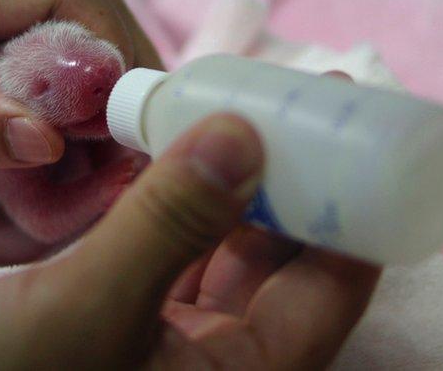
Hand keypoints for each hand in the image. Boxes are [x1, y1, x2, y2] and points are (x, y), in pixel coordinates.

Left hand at [0, 0, 160, 182]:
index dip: (112, 45)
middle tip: (127, 133)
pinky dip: (67, 59)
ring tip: (101, 130)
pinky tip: (62, 107)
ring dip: (95, 62)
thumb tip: (51, 139)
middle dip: (116, 60)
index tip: (129, 112)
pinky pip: (39, 14)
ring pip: (66, 3)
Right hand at [0, 114, 379, 369]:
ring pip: (230, 251)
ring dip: (236, 183)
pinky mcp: (131, 323)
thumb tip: (247, 134)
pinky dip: (183, 201)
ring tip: (240, 107)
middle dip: (296, 179)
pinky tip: (178, 149)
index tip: (353, 122)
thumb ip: (170, 221)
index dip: (353, 202)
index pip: (332, 288)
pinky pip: (178, 251)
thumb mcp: (89, 303)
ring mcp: (175, 346)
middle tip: (296, 98)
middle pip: (287, 262)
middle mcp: (220, 367)